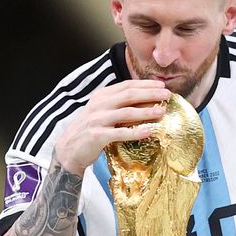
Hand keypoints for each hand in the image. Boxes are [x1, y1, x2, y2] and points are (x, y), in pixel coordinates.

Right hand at [55, 79, 170, 174]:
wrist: (68, 150)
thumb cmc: (89, 130)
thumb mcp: (101, 112)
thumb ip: (117, 104)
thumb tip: (144, 100)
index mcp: (101, 96)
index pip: (126, 86)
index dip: (145, 84)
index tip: (161, 85)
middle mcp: (99, 105)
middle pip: (129, 95)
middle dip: (150, 94)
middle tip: (167, 95)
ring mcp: (97, 120)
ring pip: (126, 113)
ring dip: (146, 111)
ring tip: (161, 112)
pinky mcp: (97, 136)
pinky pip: (120, 133)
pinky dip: (136, 132)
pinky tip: (149, 131)